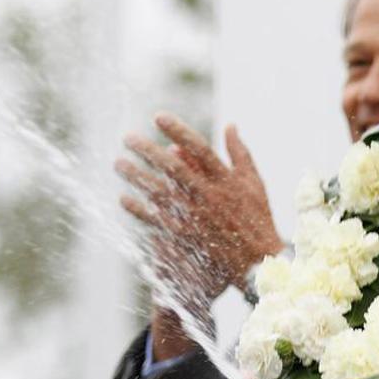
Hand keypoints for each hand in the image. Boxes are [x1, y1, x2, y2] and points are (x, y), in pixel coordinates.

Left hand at [115, 113, 283, 302]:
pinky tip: (124, 198)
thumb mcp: (254, 182)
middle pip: (172, 168)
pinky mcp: (186, 236)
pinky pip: (156, 220)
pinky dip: (138, 209)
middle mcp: (209, 196)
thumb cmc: (257, 219)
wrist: (259, 262)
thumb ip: (240, 153)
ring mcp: (195, 217)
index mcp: (226, 180)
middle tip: (127, 138)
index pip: (199, 148)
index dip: (177, 130)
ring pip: (159, 192)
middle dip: (148, 150)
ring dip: (137, 176)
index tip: (157, 116)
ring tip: (119, 163)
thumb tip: (230, 125)